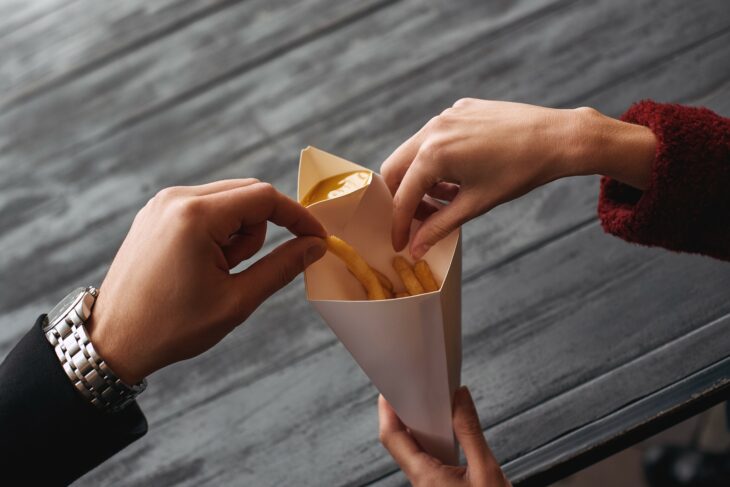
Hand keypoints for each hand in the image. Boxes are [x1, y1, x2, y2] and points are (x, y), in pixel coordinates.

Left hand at [86, 179, 326, 383]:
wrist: (113, 339)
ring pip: (227, 201)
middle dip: (261, 230)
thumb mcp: (237, 300)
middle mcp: (176, 199)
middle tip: (243, 269)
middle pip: (247, 194)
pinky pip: (205, 208)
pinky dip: (217, 231)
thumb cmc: (173, 326)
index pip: (264, 197)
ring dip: (237, 233)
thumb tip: (315, 246)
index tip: (316, 238)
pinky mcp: (156, 212)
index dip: (297, 216)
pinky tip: (202, 263)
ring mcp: (162, 203)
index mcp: (195, 217)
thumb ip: (281, 267)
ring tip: (216, 272)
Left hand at [379, 386, 510, 486]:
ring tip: (431, 403)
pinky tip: (445, 430)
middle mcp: (420, 483)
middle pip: (399, 442)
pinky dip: (432, 441)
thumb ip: (470, 431)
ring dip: (419, 428)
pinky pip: (427, 461)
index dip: (386, 411)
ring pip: (413, 452)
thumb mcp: (486, 470)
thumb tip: (460, 397)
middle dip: (403, 414)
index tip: (388, 388)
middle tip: (412, 388)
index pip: (392, 438)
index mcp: (425, 478)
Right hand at [381, 99, 655, 257]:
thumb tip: (416, 248)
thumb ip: (439, 226)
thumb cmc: (519, 172)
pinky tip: (458, 176)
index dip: (399, 224)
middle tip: (419, 220)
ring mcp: (445, 116)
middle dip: (402, 198)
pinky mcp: (459, 110)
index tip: (398, 243)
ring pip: (413, 152)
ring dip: (420, 179)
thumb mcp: (475, 204)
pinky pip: (434, 137)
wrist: (556, 137)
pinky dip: (436, 160)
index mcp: (434, 154)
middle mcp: (433, 130)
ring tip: (445, 199)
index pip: (402, 196)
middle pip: (395, 169)